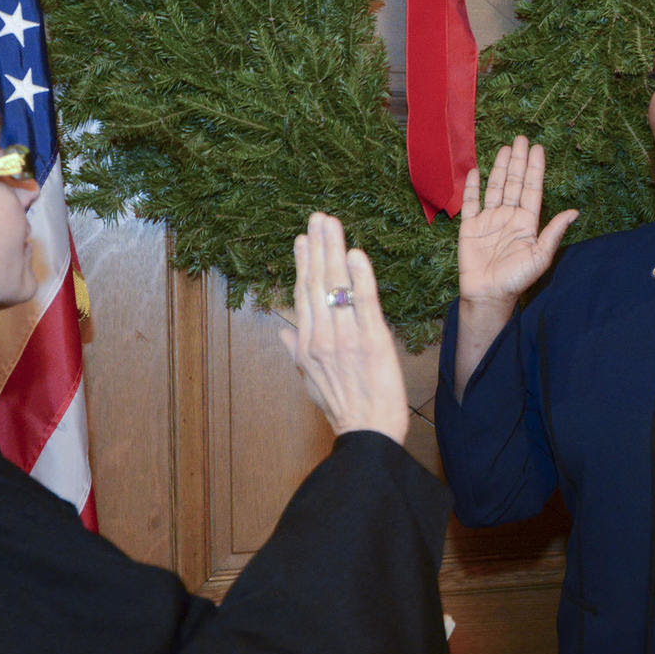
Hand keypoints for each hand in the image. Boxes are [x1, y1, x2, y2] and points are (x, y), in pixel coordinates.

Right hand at [276, 212, 409, 441]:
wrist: (368, 435)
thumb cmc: (342, 409)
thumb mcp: (309, 382)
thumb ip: (295, 352)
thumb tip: (281, 332)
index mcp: (306, 345)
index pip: (303, 294)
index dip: (303, 265)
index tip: (302, 239)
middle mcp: (321, 337)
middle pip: (317, 283)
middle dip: (317, 247)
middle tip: (318, 218)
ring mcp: (346, 338)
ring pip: (336, 286)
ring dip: (334, 250)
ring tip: (331, 224)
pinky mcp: (372, 341)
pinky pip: (364, 303)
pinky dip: (360, 277)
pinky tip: (356, 253)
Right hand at [458, 137, 578, 308]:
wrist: (488, 295)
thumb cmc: (516, 279)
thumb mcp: (540, 256)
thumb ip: (554, 232)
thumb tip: (574, 212)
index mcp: (527, 222)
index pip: (532, 189)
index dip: (534, 169)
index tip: (538, 149)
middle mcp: (509, 217)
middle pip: (514, 183)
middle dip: (518, 161)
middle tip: (522, 138)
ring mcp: (489, 220)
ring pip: (495, 187)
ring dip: (500, 168)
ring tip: (505, 148)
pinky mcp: (470, 227)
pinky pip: (470, 202)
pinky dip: (472, 187)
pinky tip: (475, 171)